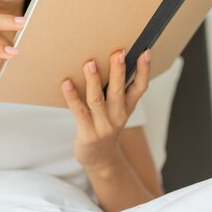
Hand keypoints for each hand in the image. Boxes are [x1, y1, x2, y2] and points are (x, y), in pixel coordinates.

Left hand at [61, 48, 150, 171]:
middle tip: (118, 53)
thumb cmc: (105, 126)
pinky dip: (72, 96)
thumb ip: (115, 90)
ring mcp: (103, 126)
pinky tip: (66, 82)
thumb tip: (104, 60)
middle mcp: (118, 116)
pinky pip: (78, 111)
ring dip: (93, 81)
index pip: (140, 87)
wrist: (100, 159)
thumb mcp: (117, 110)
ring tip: (90, 64)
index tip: (145, 52)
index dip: (144, 70)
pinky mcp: (87, 133)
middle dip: (118, 71)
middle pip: (119, 91)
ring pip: (97, 100)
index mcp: (127, 107)